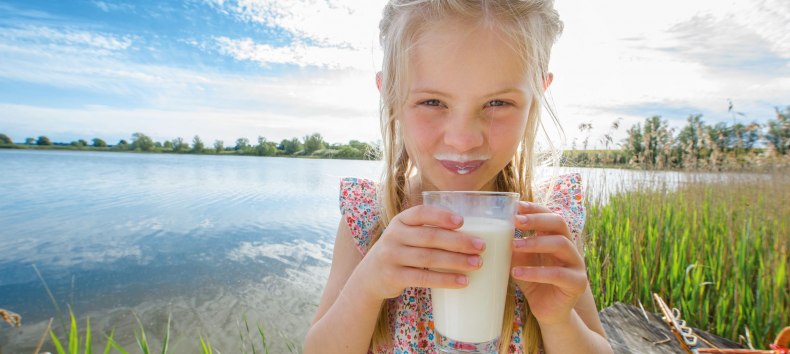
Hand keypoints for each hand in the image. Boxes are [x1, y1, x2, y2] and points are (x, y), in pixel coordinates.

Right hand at [356, 205, 485, 299]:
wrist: (370, 276)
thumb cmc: (400, 251)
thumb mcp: (406, 235)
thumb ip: (428, 230)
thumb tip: (471, 232)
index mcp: (400, 221)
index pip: (421, 213)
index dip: (441, 216)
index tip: (462, 221)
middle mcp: (394, 236)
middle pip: (430, 237)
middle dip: (458, 242)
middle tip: (481, 246)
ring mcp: (391, 257)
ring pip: (428, 258)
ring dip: (456, 261)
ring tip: (477, 264)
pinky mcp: (393, 277)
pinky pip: (423, 278)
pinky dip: (445, 280)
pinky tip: (462, 281)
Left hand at [510, 201, 587, 325]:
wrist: (548, 312)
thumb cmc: (534, 282)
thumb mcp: (521, 262)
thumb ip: (514, 247)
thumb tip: (495, 230)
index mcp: (557, 238)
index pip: (550, 215)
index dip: (535, 209)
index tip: (516, 206)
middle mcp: (570, 248)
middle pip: (559, 223)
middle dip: (537, 220)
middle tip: (516, 221)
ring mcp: (577, 265)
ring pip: (561, 244)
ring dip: (536, 243)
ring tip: (514, 246)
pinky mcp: (578, 283)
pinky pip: (558, 274)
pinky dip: (536, 272)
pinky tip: (518, 273)